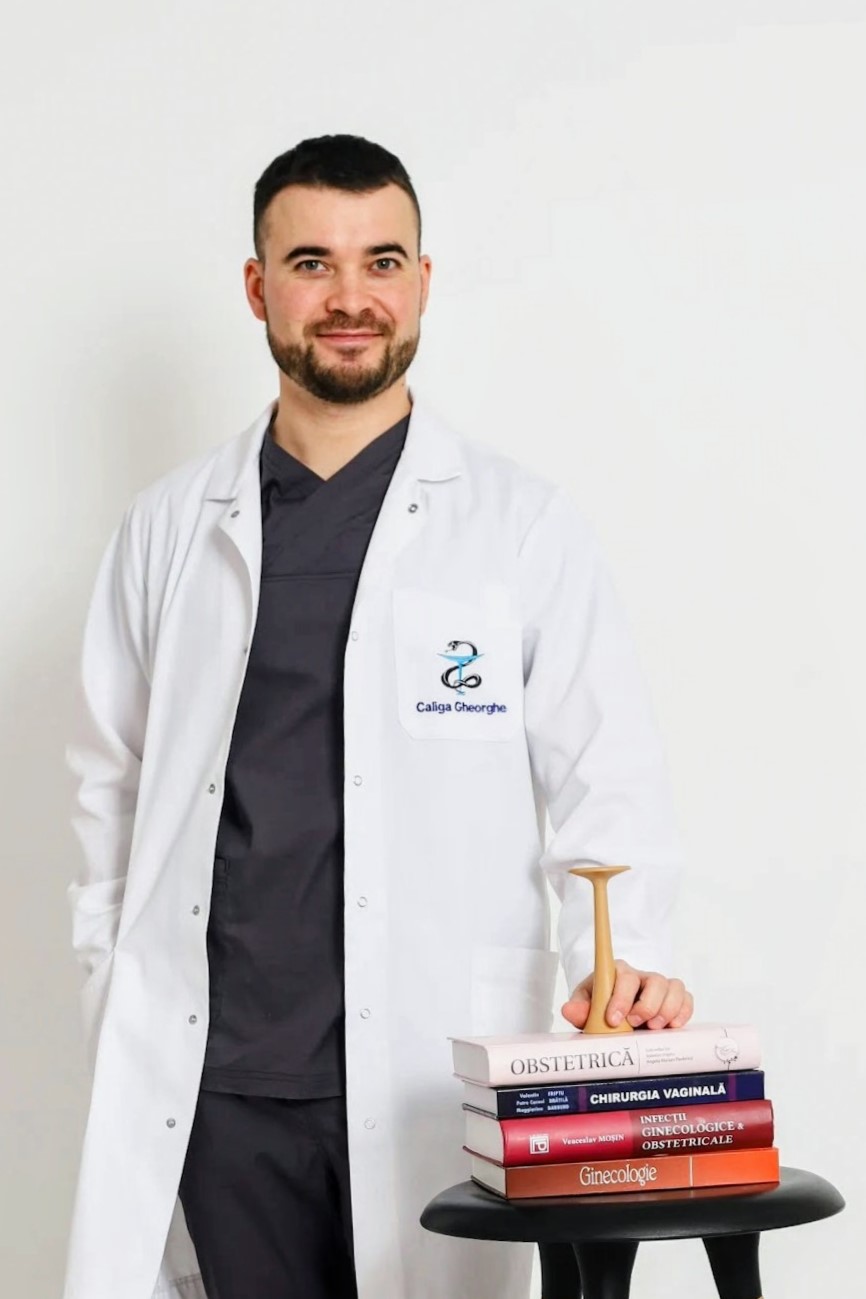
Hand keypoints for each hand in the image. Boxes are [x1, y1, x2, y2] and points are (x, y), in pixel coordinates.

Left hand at [561, 959, 693, 1030]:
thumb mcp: (586, 1006)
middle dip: (647, 1005)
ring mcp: (660, 987)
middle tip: (635, 1024)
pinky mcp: (675, 999)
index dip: (621, 998)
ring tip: (653, 1028)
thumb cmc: (601, 1005)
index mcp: (618, 973)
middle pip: (655, 981)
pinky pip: (687, 998)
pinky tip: (672, 1026)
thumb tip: (569, 1010)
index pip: (624, 977)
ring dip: (666, 1010)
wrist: (615, 1012)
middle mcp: (642, 977)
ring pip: (674, 987)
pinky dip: (683, 1012)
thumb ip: (579, 1009)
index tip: (613, 1019)